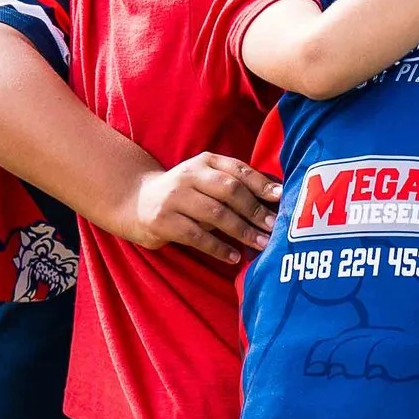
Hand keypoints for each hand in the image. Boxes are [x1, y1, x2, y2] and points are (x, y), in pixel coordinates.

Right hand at [129, 154, 278, 266]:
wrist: (137, 201)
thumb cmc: (185, 194)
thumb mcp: (205, 180)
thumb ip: (233, 185)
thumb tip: (275, 199)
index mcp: (205, 162)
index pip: (238, 170)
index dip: (261, 184)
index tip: (281, 198)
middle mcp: (189, 176)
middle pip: (229, 191)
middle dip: (255, 210)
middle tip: (274, 228)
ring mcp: (174, 198)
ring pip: (216, 214)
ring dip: (242, 231)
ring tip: (260, 244)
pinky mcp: (163, 221)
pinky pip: (197, 237)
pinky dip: (219, 248)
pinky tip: (234, 257)